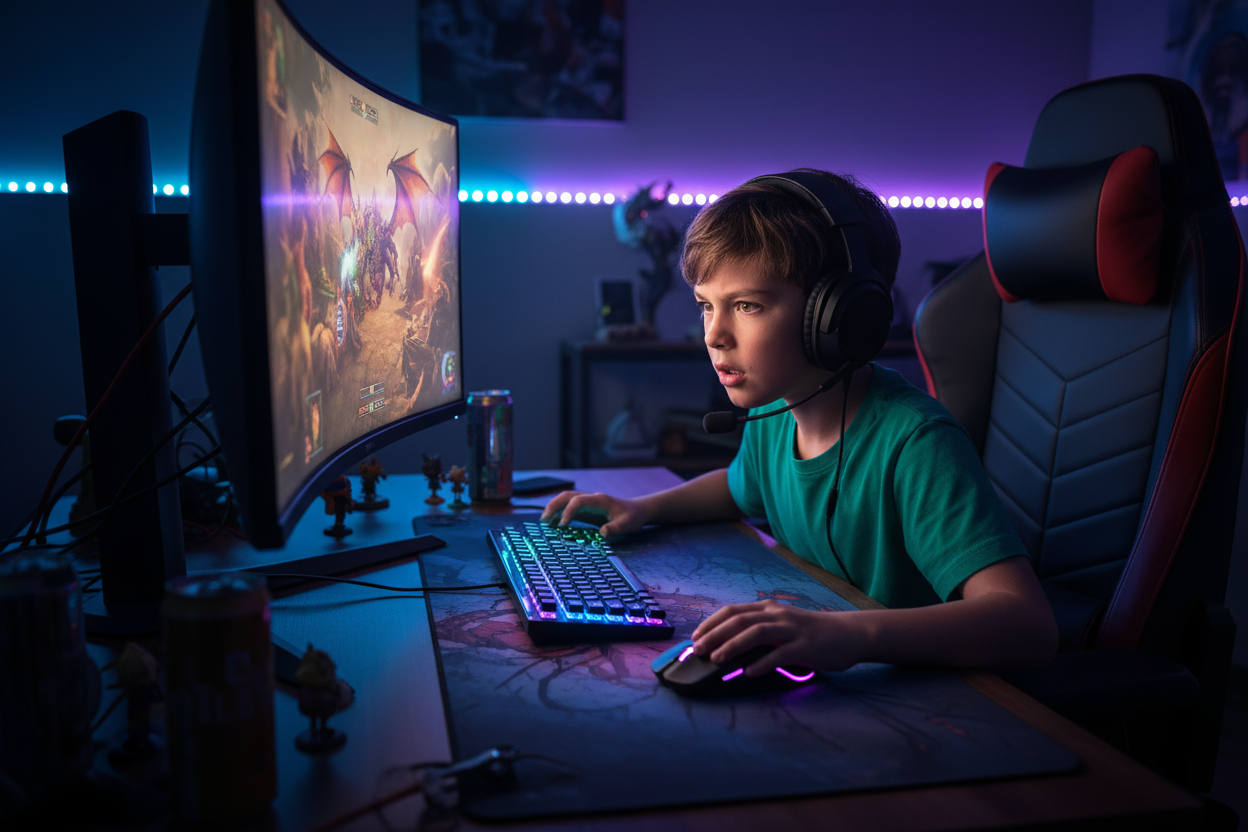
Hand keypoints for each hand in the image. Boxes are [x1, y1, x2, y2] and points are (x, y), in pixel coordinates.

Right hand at [539, 490, 650, 537]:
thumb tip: (603, 533)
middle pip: (567, 496)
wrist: (636, 510)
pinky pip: (568, 508)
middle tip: (544, 521)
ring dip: (553, 508)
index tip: (563, 526)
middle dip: (553, 506)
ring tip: (544, 523)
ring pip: (565, 500)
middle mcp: (590, 498)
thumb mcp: (628, 524)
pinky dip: (558, 514)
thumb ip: (616, 528)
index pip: (578, 501)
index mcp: (599, 500)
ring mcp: (587, 503)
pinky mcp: (585, 509)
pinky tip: (552, 524)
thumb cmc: (632, 517)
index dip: (568, 511)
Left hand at [691, 600, 866, 674]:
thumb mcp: (783, 624)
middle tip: (698, 650)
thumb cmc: (811, 632)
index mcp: (769, 608)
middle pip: (740, 620)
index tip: (696, 636)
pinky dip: (762, 663)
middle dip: (715, 635)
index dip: (712, 623)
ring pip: (756, 633)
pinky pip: (779, 654)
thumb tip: (729, 645)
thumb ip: (760, 630)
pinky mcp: (804, 647)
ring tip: (717, 659)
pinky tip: (749, 672)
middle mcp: (778, 615)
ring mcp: (792, 630)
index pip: (733, 611)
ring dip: (733, 646)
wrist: (849, 634)